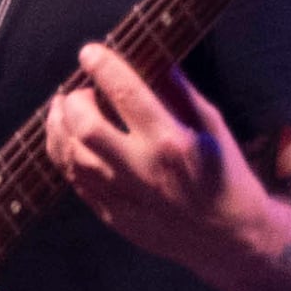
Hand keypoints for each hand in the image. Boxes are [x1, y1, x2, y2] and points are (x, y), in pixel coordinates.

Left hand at [43, 43, 265, 268]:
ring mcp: (126, 197)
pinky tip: (67, 143)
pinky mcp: (115, 218)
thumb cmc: (226, 176)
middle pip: (85, 127)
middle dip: (73, 101)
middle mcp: (143, 168)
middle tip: (78, 92)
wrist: (232, 238)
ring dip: (58, 129)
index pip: (124, 92)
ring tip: (60, 111)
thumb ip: (180, 93)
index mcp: (171, 140)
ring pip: (72, 158)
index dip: (101, 65)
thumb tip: (153, 60)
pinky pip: (77, 184)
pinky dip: (65, 158)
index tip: (90, 52)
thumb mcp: (214, 127)